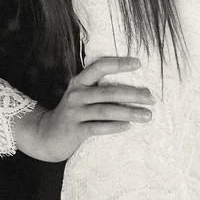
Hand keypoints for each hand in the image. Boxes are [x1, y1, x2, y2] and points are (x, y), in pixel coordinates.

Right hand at [14, 56, 154, 161]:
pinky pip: (97, 127)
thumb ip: (99, 89)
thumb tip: (134, 88)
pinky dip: (114, 127)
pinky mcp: (74, 130)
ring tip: (147, 115)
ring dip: (129, 112)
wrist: (46, 135)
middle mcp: (76, 94)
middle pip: (108, 92)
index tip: (138, 63)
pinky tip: (128, 126)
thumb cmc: (73, 113)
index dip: (118, 63)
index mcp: (79, 82)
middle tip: (152, 98)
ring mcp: (74, 112)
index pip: (99, 67)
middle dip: (133, 94)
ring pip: (106, 110)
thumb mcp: (81, 96)